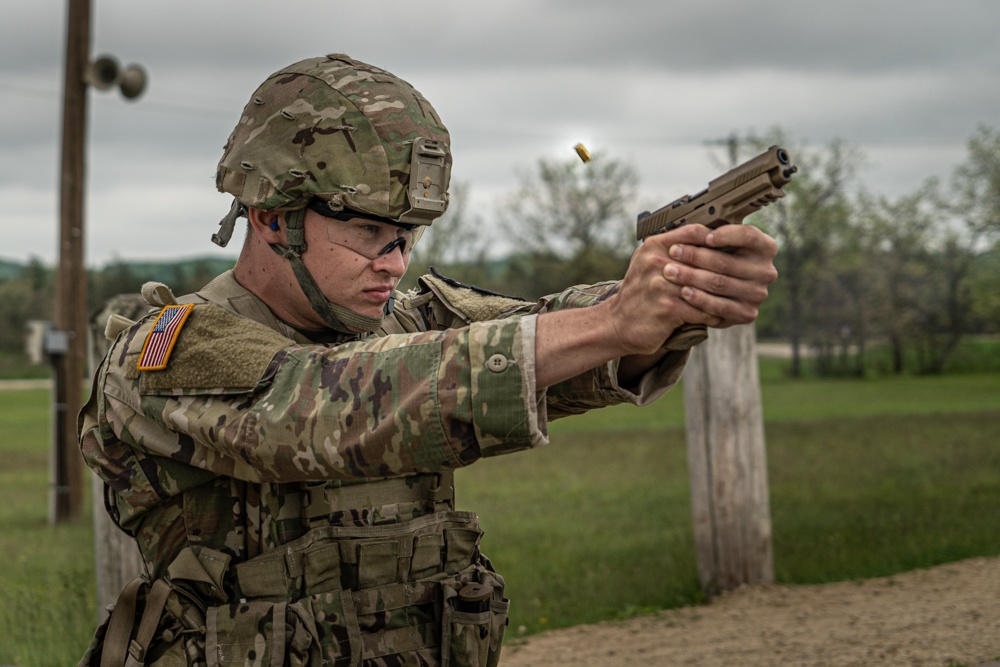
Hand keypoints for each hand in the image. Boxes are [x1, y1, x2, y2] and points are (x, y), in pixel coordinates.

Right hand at [606, 224, 777, 355]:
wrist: (617, 323)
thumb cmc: (640, 293)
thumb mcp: (649, 262)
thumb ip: (672, 247)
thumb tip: (709, 237)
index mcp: (654, 246)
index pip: (693, 232)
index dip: (717, 238)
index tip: (733, 247)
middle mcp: (656, 261)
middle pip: (704, 258)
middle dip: (725, 269)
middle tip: (743, 275)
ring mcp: (661, 285)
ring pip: (705, 285)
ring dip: (722, 294)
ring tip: (735, 297)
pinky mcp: (666, 308)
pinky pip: (700, 308)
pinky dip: (713, 313)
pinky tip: (720, 316)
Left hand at [662, 223, 777, 328]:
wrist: (720, 294)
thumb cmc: (717, 259)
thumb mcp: (718, 244)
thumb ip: (709, 235)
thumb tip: (688, 230)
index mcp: (765, 248)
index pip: (748, 236)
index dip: (726, 235)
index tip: (705, 237)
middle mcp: (766, 271)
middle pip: (726, 262)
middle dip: (695, 256)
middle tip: (673, 251)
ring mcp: (758, 294)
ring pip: (720, 283)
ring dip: (691, 277)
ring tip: (670, 271)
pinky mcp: (747, 314)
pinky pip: (720, 306)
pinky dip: (699, 298)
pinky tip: (684, 291)